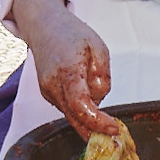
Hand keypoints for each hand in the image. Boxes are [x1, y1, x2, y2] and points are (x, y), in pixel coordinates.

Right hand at [11, 0, 120, 139]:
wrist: (44, 27)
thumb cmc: (72, 34)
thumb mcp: (98, 48)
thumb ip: (102, 76)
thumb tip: (99, 99)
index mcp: (68, 69)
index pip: (80, 104)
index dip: (96, 121)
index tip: (113, 127)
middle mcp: (53, 84)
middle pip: (75, 118)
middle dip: (95, 128)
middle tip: (115, 133)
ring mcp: (47, 91)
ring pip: (72, 115)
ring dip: (89, 116)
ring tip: (100, 102)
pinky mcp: (47, 94)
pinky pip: (68, 108)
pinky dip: (80, 109)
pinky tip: (87, 96)